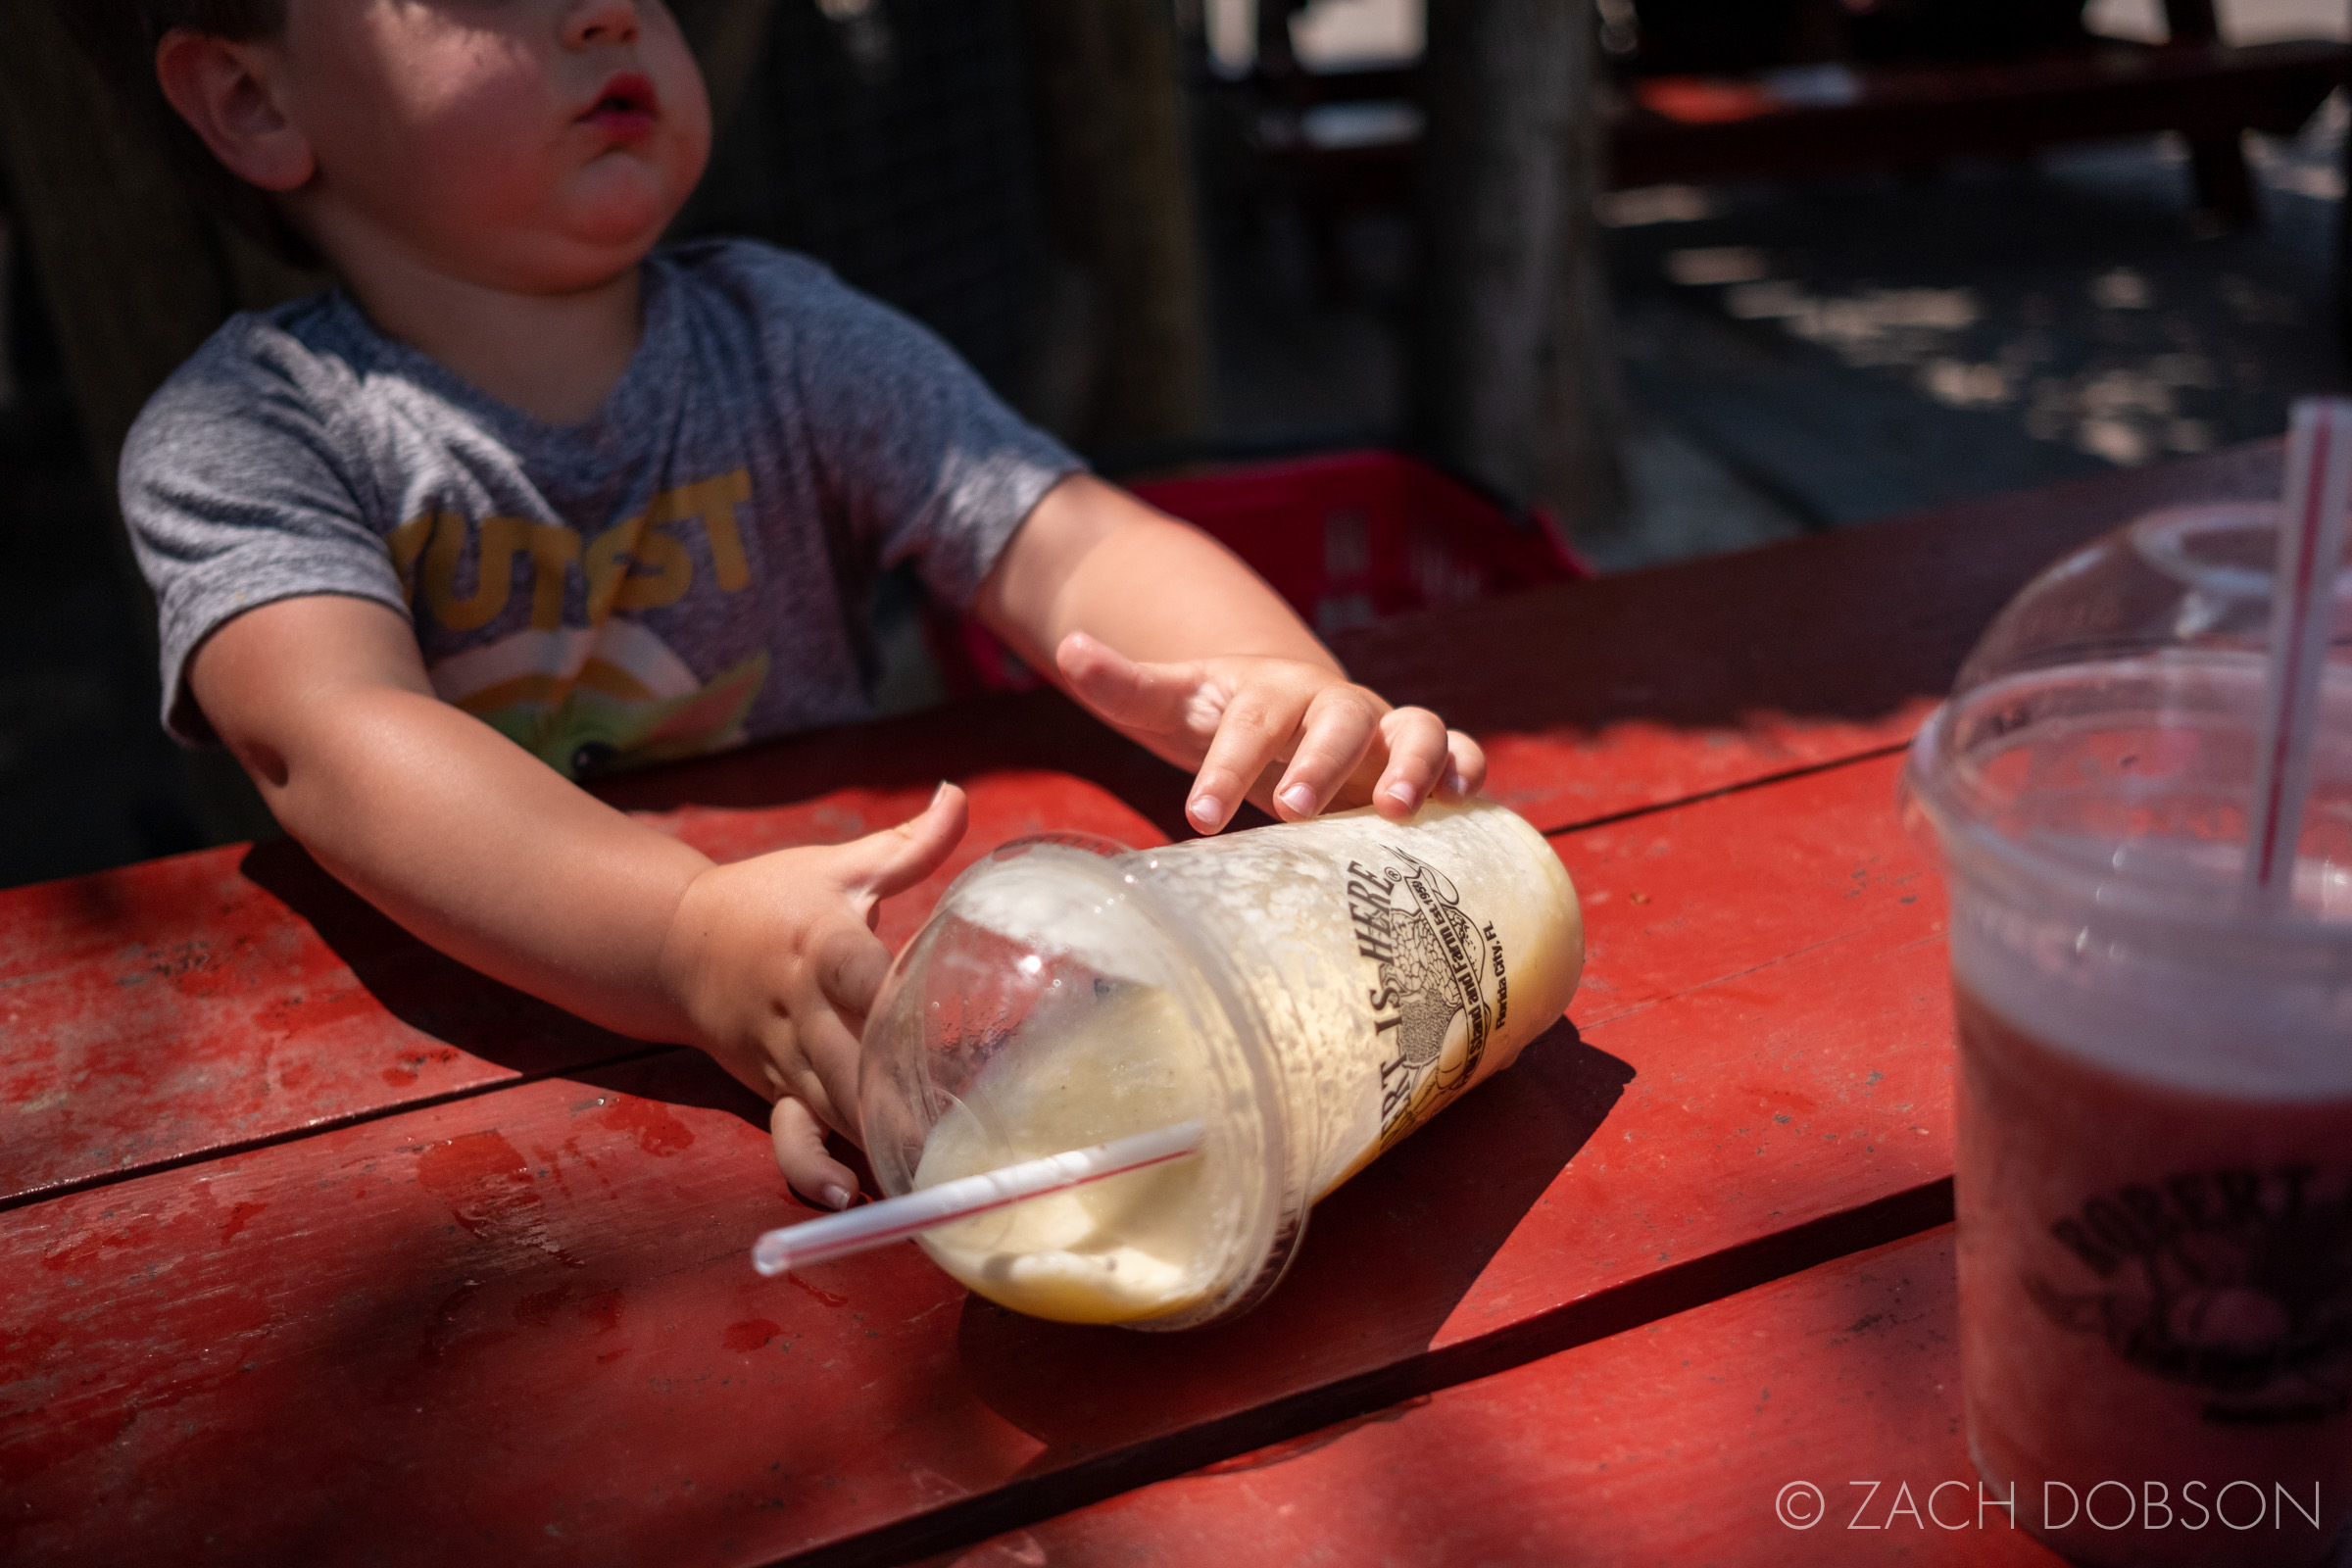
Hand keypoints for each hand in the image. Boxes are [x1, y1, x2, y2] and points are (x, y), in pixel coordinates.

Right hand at [657, 784, 967, 1203]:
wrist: (678, 942)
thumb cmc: (773, 898)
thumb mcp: (838, 863)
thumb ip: (909, 843)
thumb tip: (958, 793)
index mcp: (818, 940)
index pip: (848, 964)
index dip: (878, 987)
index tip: (918, 1011)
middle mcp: (798, 1005)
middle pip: (843, 1054)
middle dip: (889, 1091)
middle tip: (948, 1125)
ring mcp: (781, 1054)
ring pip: (826, 1103)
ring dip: (869, 1137)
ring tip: (922, 1172)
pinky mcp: (771, 1087)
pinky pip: (790, 1134)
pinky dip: (813, 1167)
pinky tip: (849, 1197)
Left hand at [1057, 633, 1485, 833]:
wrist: (1291, 716)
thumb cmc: (1230, 718)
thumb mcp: (1175, 703)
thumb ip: (1126, 685)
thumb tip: (1068, 649)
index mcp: (1270, 693)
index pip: (1248, 724)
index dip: (1224, 768)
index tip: (1197, 818)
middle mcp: (1333, 706)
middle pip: (1338, 720)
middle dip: (1319, 764)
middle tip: (1289, 810)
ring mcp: (1384, 729)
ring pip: (1416, 727)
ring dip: (1411, 762)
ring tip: (1394, 810)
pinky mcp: (1422, 757)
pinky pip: (1462, 751)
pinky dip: (1469, 768)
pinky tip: (1462, 801)